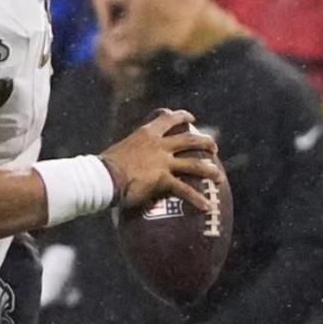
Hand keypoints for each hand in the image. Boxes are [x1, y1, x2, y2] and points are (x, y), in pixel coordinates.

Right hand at [99, 109, 221, 215]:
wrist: (103, 176)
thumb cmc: (104, 166)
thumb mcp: (119, 151)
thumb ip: (130, 153)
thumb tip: (127, 163)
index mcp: (146, 134)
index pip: (168, 119)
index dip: (182, 116)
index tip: (191, 117)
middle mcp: (158, 144)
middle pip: (189, 139)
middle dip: (205, 143)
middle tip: (214, 148)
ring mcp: (162, 161)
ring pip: (194, 163)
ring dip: (209, 170)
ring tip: (219, 178)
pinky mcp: (162, 179)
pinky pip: (184, 190)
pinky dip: (197, 199)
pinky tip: (208, 207)